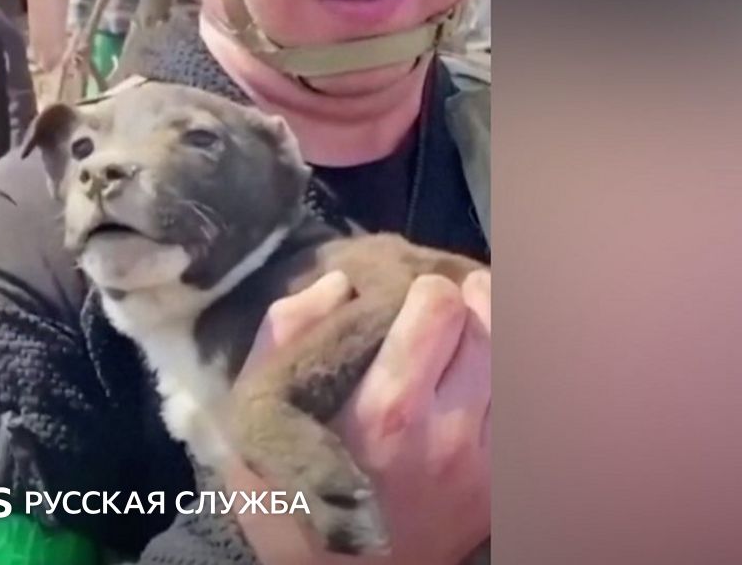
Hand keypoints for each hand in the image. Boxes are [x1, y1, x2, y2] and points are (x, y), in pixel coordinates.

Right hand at [226, 270, 490, 564]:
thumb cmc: (286, 496)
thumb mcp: (255, 415)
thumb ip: (284, 335)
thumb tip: (339, 284)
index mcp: (381, 410)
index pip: (437, 308)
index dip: (424, 291)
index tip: (408, 298)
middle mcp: (443, 433)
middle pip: (485, 326)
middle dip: (466, 303)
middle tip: (445, 306)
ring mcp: (480, 463)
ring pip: (514, 362)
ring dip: (494, 335)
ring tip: (471, 329)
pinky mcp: (497, 487)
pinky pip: (525, 410)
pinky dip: (508, 380)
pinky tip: (481, 376)